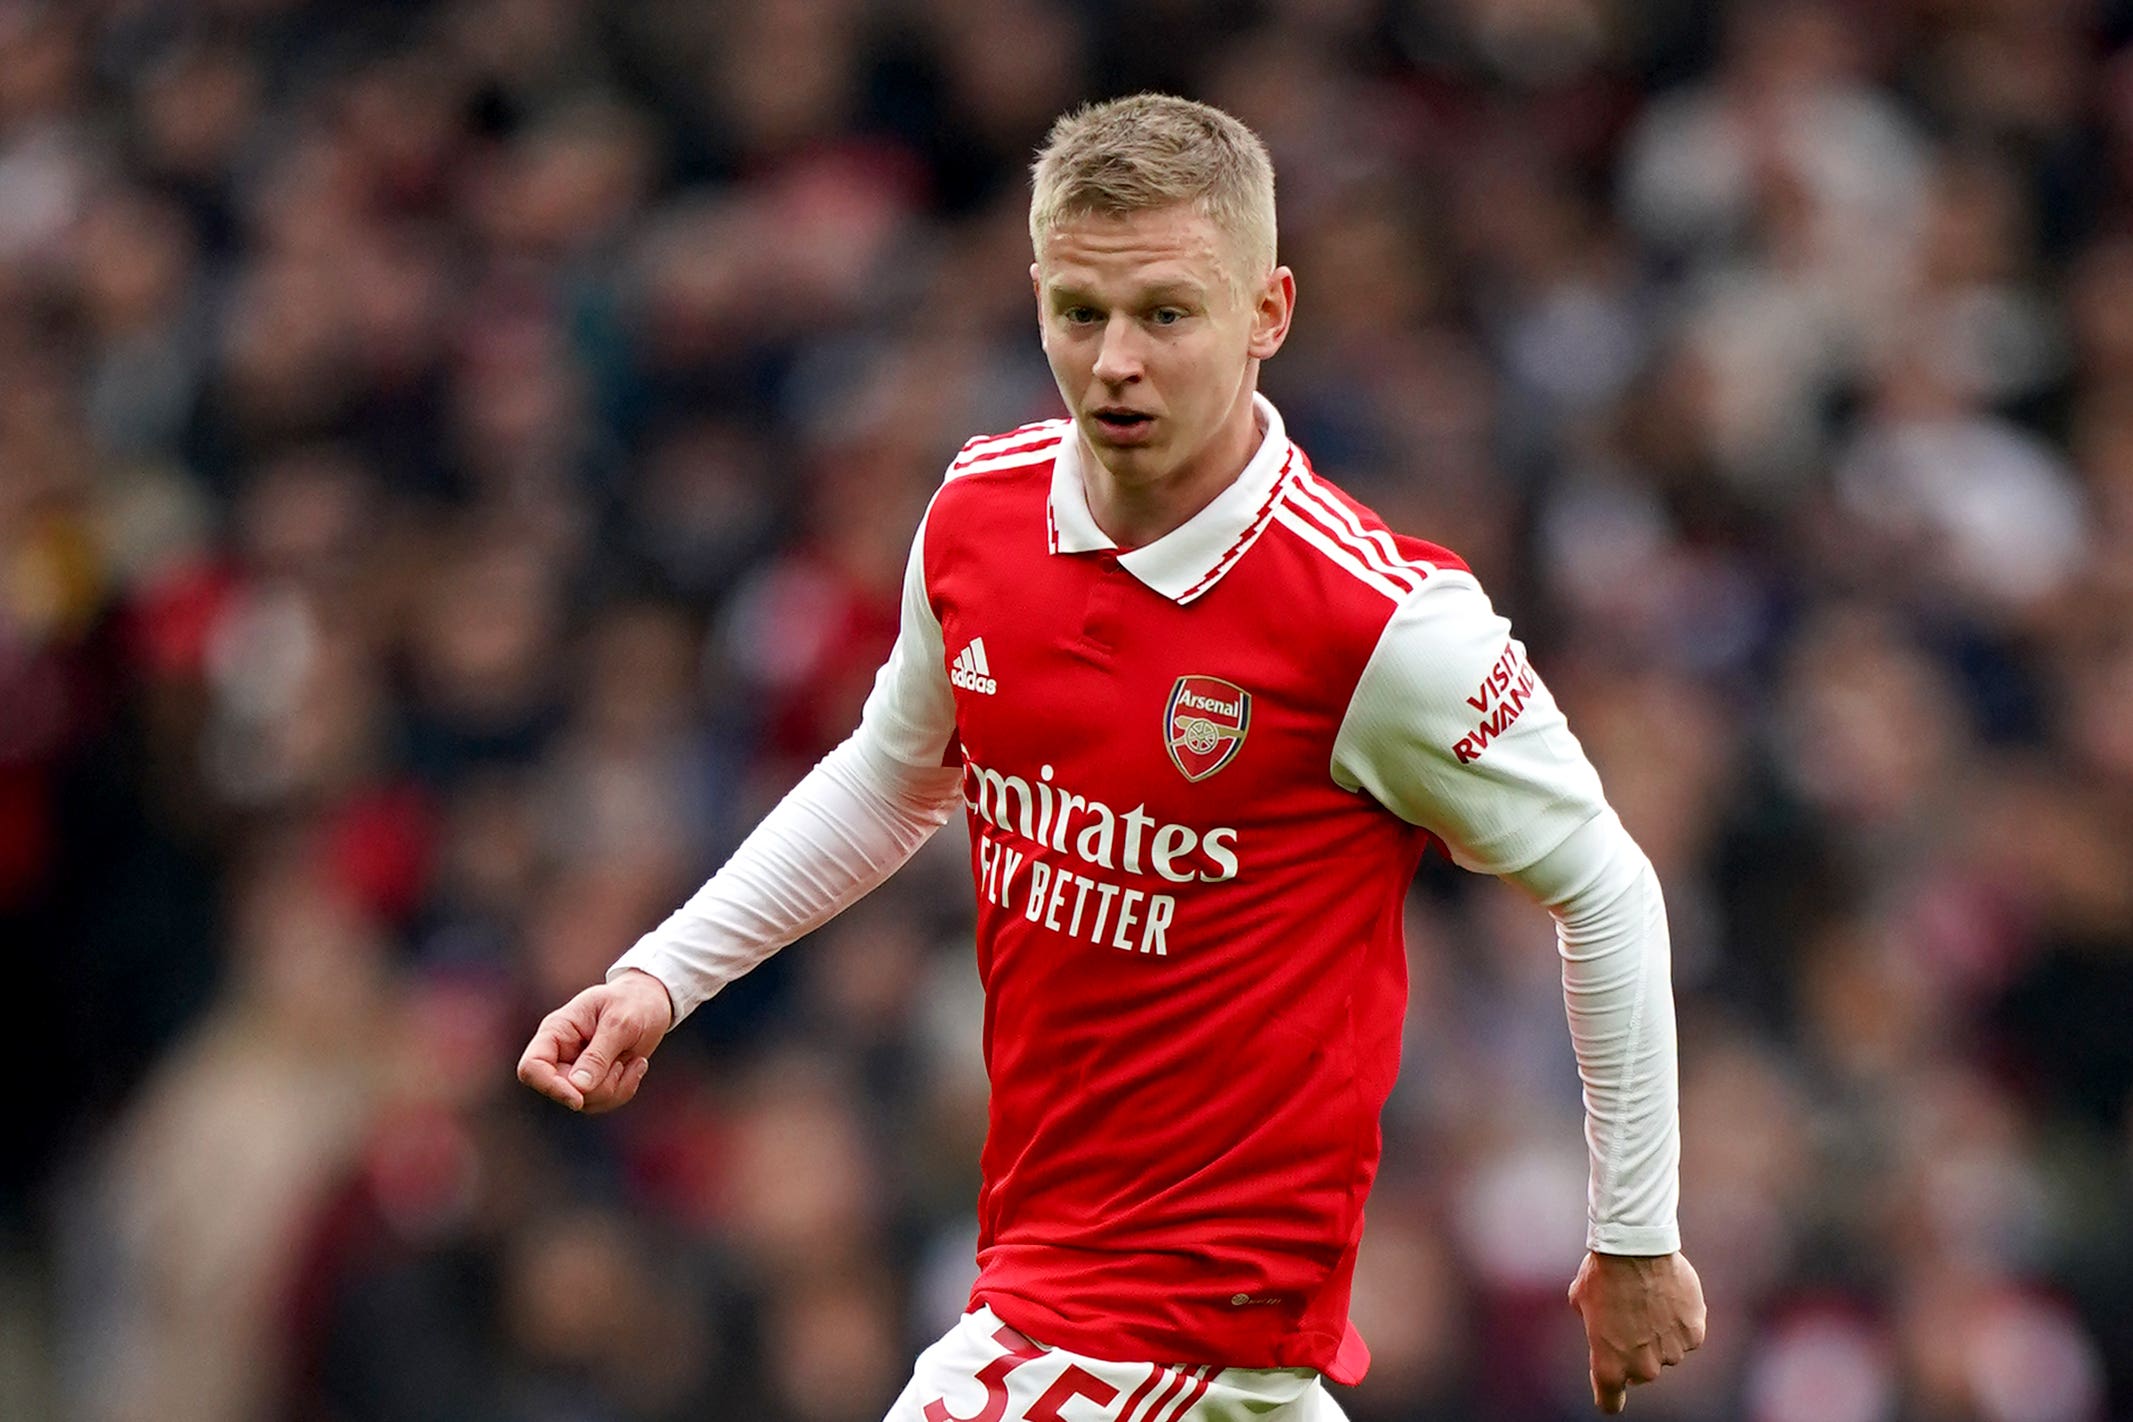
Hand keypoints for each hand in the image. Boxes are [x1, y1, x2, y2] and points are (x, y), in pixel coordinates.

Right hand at [517, 969, 674, 1113]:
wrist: (650, 1003)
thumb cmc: (633, 1003)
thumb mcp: (620, 1023)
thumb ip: (598, 1054)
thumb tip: (578, 1087)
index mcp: (556, 1030)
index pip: (532, 1067)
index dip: (550, 1086)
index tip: (578, 1098)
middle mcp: (560, 1053)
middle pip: (562, 1090)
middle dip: (598, 1087)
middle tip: (624, 1062)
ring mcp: (575, 1070)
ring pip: (584, 1102)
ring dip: (615, 1088)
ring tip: (634, 1060)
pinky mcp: (593, 1082)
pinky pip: (602, 1102)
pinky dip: (624, 1089)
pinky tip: (636, 1065)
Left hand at [1567, 1250, 1706, 1413]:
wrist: (1635, 1249)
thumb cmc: (1602, 1274)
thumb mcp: (1582, 1302)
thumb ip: (1595, 1326)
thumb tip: (1604, 1326)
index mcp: (1609, 1365)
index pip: (1610, 1401)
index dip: (1609, 1396)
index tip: (1611, 1393)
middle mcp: (1643, 1368)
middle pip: (1640, 1372)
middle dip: (1635, 1352)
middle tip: (1629, 1318)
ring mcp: (1671, 1354)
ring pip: (1666, 1353)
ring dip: (1659, 1335)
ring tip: (1649, 1301)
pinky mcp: (1695, 1336)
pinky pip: (1686, 1336)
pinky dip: (1680, 1322)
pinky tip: (1668, 1298)